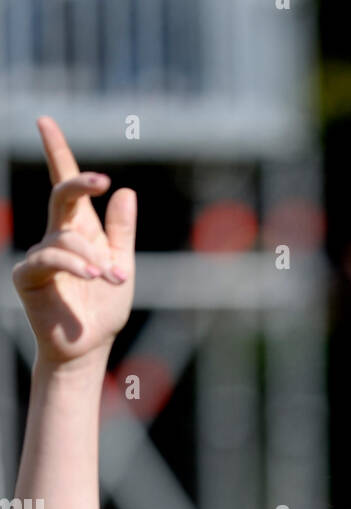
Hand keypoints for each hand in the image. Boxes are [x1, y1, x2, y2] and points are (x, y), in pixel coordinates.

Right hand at [11, 115, 136, 366]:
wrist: (89, 347)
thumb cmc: (104, 309)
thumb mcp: (123, 266)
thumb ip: (122, 232)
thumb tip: (126, 192)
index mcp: (80, 230)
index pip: (65, 185)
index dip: (56, 153)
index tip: (45, 122)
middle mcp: (56, 236)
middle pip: (60, 195)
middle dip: (78, 183)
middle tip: (101, 180)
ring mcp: (40, 254)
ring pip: (66, 237)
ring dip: (93, 256)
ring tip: (110, 278)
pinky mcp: (28, 275)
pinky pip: (49, 257)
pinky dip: (73, 264)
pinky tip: (90, 275)